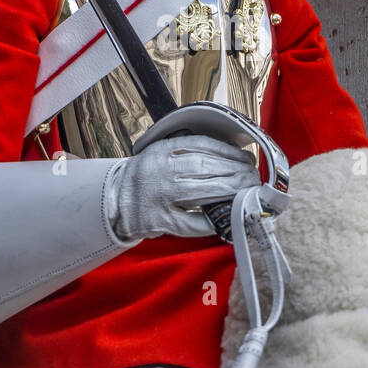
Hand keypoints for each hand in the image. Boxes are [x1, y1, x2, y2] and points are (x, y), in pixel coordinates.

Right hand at [106, 134, 260, 240]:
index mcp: (161, 151)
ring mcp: (160, 198)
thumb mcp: (159, 153)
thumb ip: (185, 149)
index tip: (245, 156)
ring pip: (203, 192)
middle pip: (206, 167)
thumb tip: (228, 152)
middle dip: (235, 171)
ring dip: (230, 191)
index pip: (201, 145)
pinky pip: (193, 222)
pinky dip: (213, 219)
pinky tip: (229, 214)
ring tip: (247, 189)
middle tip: (252, 175)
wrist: (115, 200)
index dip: (228, 151)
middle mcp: (160, 171)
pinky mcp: (161, 221)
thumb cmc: (145, 175)